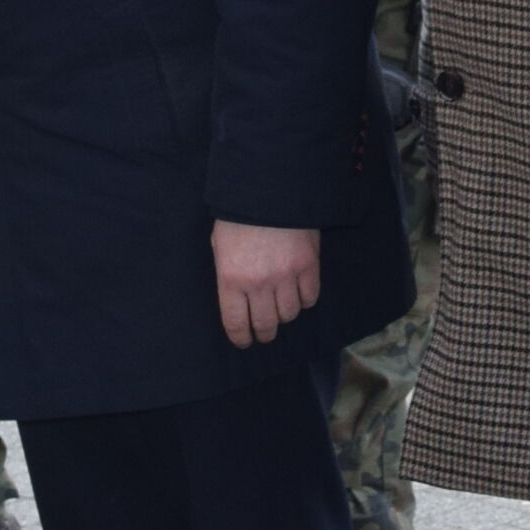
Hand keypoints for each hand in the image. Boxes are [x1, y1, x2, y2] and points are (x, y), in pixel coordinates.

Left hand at [213, 220, 320, 346]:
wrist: (269, 187)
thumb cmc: (238, 215)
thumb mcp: (219, 245)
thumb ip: (227, 273)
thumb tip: (236, 296)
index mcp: (231, 279)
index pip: (236, 323)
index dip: (241, 337)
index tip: (245, 341)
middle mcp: (259, 284)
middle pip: (266, 324)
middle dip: (264, 332)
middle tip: (265, 332)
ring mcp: (286, 276)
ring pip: (289, 314)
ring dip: (284, 315)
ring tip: (281, 309)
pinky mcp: (308, 265)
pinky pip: (310, 297)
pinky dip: (305, 300)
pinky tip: (299, 294)